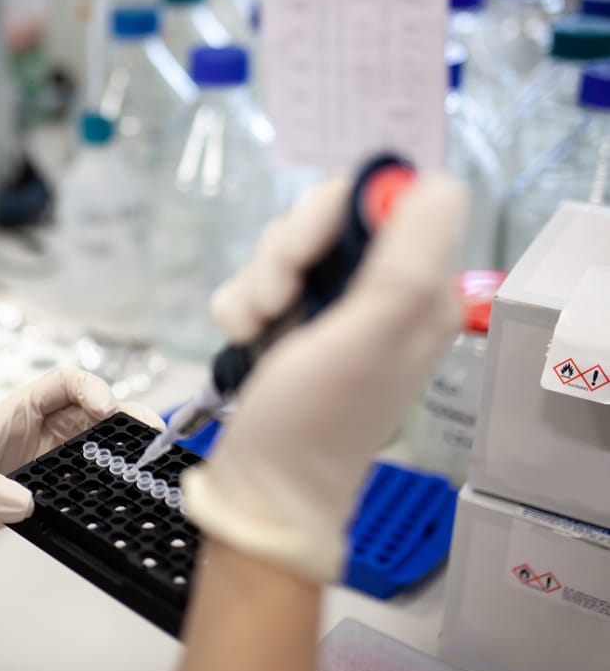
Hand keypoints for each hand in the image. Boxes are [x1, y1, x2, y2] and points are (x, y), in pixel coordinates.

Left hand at [0, 368, 163, 597]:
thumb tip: (22, 501)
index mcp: (7, 417)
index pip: (60, 383)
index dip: (90, 387)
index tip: (109, 409)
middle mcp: (25, 436)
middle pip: (86, 413)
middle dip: (120, 419)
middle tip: (150, 439)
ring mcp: (31, 466)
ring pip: (87, 446)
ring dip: (115, 450)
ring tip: (147, 466)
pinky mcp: (32, 496)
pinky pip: (77, 481)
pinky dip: (100, 484)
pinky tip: (116, 500)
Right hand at [180, 175, 467, 582]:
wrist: (260, 487)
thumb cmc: (316, 421)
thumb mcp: (371, 335)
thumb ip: (408, 258)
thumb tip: (432, 183)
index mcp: (420, 291)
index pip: (387, 198)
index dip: (337, 213)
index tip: (308, 254)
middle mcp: (381, 294)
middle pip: (326, 216)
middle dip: (285, 253)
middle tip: (276, 302)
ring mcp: (332, 309)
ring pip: (285, 247)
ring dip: (256, 283)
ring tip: (256, 330)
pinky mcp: (289, 324)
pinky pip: (256, 278)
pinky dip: (239, 305)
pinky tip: (244, 339)